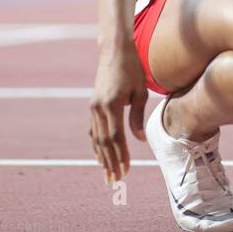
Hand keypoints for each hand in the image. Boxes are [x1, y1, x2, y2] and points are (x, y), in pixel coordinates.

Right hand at [89, 48, 148, 183]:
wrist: (115, 51)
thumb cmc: (132, 69)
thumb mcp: (140, 91)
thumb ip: (137, 116)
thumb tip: (140, 139)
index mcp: (111, 104)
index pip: (115, 137)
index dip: (120, 155)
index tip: (126, 169)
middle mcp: (98, 108)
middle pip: (104, 142)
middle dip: (110, 162)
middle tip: (115, 180)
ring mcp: (93, 107)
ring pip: (96, 138)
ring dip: (102, 158)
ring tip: (108, 174)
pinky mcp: (92, 105)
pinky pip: (92, 130)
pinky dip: (96, 145)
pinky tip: (100, 157)